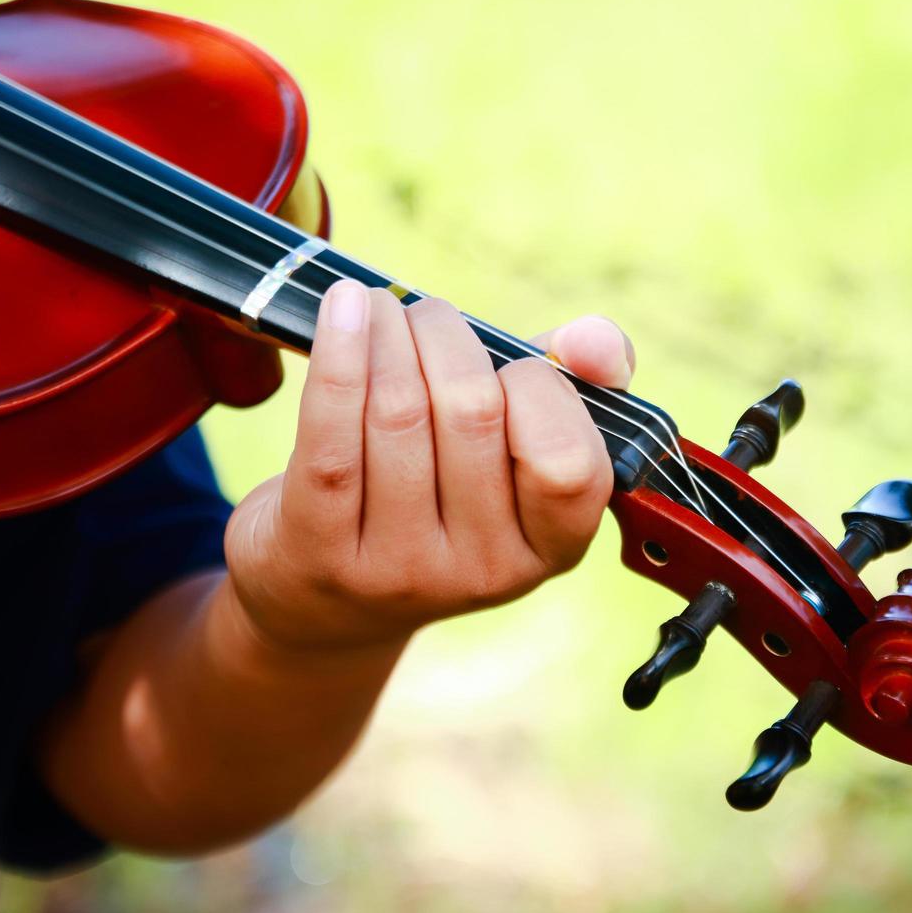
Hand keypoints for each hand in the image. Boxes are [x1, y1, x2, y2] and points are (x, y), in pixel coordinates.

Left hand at [224, 280, 636, 651]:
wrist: (331, 604)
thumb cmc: (445, 492)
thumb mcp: (520, 447)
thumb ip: (575, 380)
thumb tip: (590, 340)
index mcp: (553, 548)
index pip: (568, 460)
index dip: (541, 389)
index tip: (509, 366)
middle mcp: (485, 571)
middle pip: (471, 412)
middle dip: (444, 334)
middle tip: (424, 314)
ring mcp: (402, 570)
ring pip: (398, 411)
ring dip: (387, 333)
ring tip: (379, 309)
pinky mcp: (321, 553)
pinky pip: (330, 436)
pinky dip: (337, 356)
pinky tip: (340, 307)